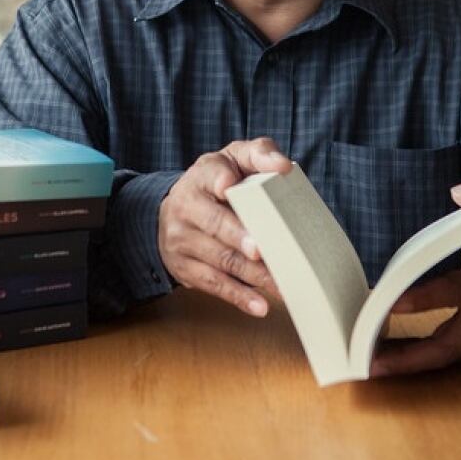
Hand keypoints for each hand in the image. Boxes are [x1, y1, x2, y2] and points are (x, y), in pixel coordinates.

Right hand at [158, 138, 291, 316]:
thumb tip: (283, 166)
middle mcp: (186, 206)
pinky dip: (238, 296)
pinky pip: (213, 284)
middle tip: (261, 249)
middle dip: (237, 236)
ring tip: (280, 284)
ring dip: (250, 274)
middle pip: (214, 222)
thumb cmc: (219, 181)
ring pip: (218, 258)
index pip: (209, 174)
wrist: (177, 209)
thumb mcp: (234, 159)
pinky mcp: (184, 267)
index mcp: (201, 175)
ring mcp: (181, 239)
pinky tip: (260, 306)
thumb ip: (259, 154)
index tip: (230, 184)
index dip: (220, 179)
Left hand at [371, 176, 460, 376]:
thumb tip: (458, 193)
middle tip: (364, 358)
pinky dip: (424, 358)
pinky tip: (395, 354)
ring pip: (447, 356)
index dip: (421, 299)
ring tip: (367, 360)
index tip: (387, 302)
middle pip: (444, 345)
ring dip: (409, 361)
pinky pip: (453, 356)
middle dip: (405, 357)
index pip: (454, 291)